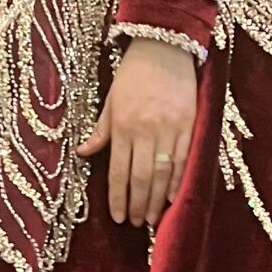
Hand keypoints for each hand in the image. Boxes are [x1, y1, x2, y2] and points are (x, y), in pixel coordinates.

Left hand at [78, 36, 198, 226]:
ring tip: (152, 218)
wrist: (164, 47)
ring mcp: (169, 129)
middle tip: (136, 224)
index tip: (118, 218)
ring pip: (163, 174)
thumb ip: (100, 130)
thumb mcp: (110, 100)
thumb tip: (83, 152)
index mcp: (122, 126)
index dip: (118, 198)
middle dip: (138, 205)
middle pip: (141, 178)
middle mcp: (145, 131)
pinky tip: (173, 198)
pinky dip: (178, 181)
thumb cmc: (133, 74)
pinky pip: (184, 160)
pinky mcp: (188, 125)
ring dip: (157, 200)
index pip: (118, 171)